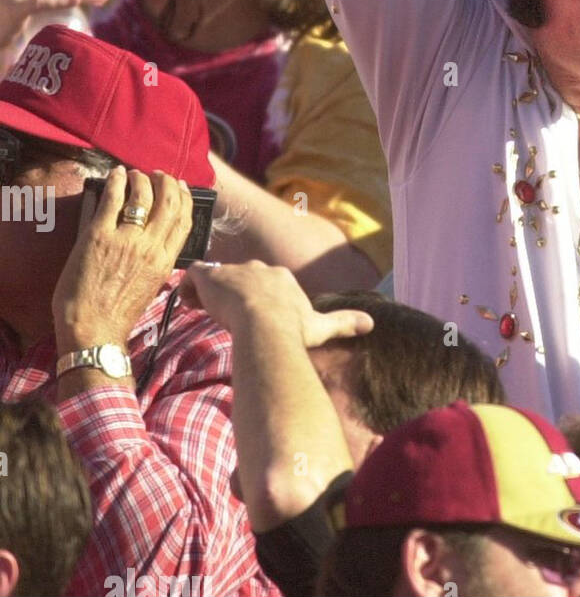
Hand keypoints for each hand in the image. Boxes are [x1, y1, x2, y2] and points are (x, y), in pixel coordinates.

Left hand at [52, 167, 192, 350]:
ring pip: (143, 196)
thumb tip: (155, 243)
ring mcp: (126, 240)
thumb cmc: (118, 315)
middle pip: (169, 203)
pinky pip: (112, 199)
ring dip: (141, 180)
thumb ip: (157, 263)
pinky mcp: (99, 236)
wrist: (93, 332)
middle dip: (166, 183)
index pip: (184, 221)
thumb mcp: (151, 287)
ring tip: (135, 174)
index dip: (185, 199)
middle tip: (158, 176)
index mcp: (165, 261)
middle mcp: (150, 247)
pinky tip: (116, 174)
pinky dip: (117, 182)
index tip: (181, 188)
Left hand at [180, 258, 373, 347]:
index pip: (264, 281)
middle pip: (240, 275)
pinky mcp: (212, 276)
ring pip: (216, 276)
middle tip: (228, 317)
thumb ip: (344, 322)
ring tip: (206, 313)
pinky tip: (192, 308)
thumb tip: (372, 323)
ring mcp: (235, 270)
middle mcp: (260, 268)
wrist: (267, 325)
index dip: (254, 297)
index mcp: (282, 278)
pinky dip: (189, 291)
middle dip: (233, 293)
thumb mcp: (321, 326)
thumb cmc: (294, 328)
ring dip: (210, 293)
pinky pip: (193, 275)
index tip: (248, 316)